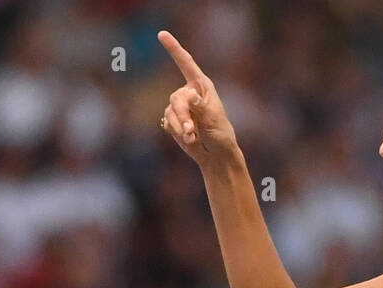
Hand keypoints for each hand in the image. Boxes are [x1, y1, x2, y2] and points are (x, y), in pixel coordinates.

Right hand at [157, 30, 237, 163]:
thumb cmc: (220, 136)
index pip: (186, 63)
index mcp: (202, 86)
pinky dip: (177, 133)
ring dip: (181, 127)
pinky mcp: (174, 120)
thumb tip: (190, 94)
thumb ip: (200, 107)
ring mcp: (181, 107)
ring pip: (170, 112)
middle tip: (191, 131)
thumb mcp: (214, 120)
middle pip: (175, 98)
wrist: (216, 156)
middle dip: (182, 116)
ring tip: (193, 137)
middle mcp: (189, 93)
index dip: (174, 48)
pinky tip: (189, 139)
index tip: (162, 35)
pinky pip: (168, 123)